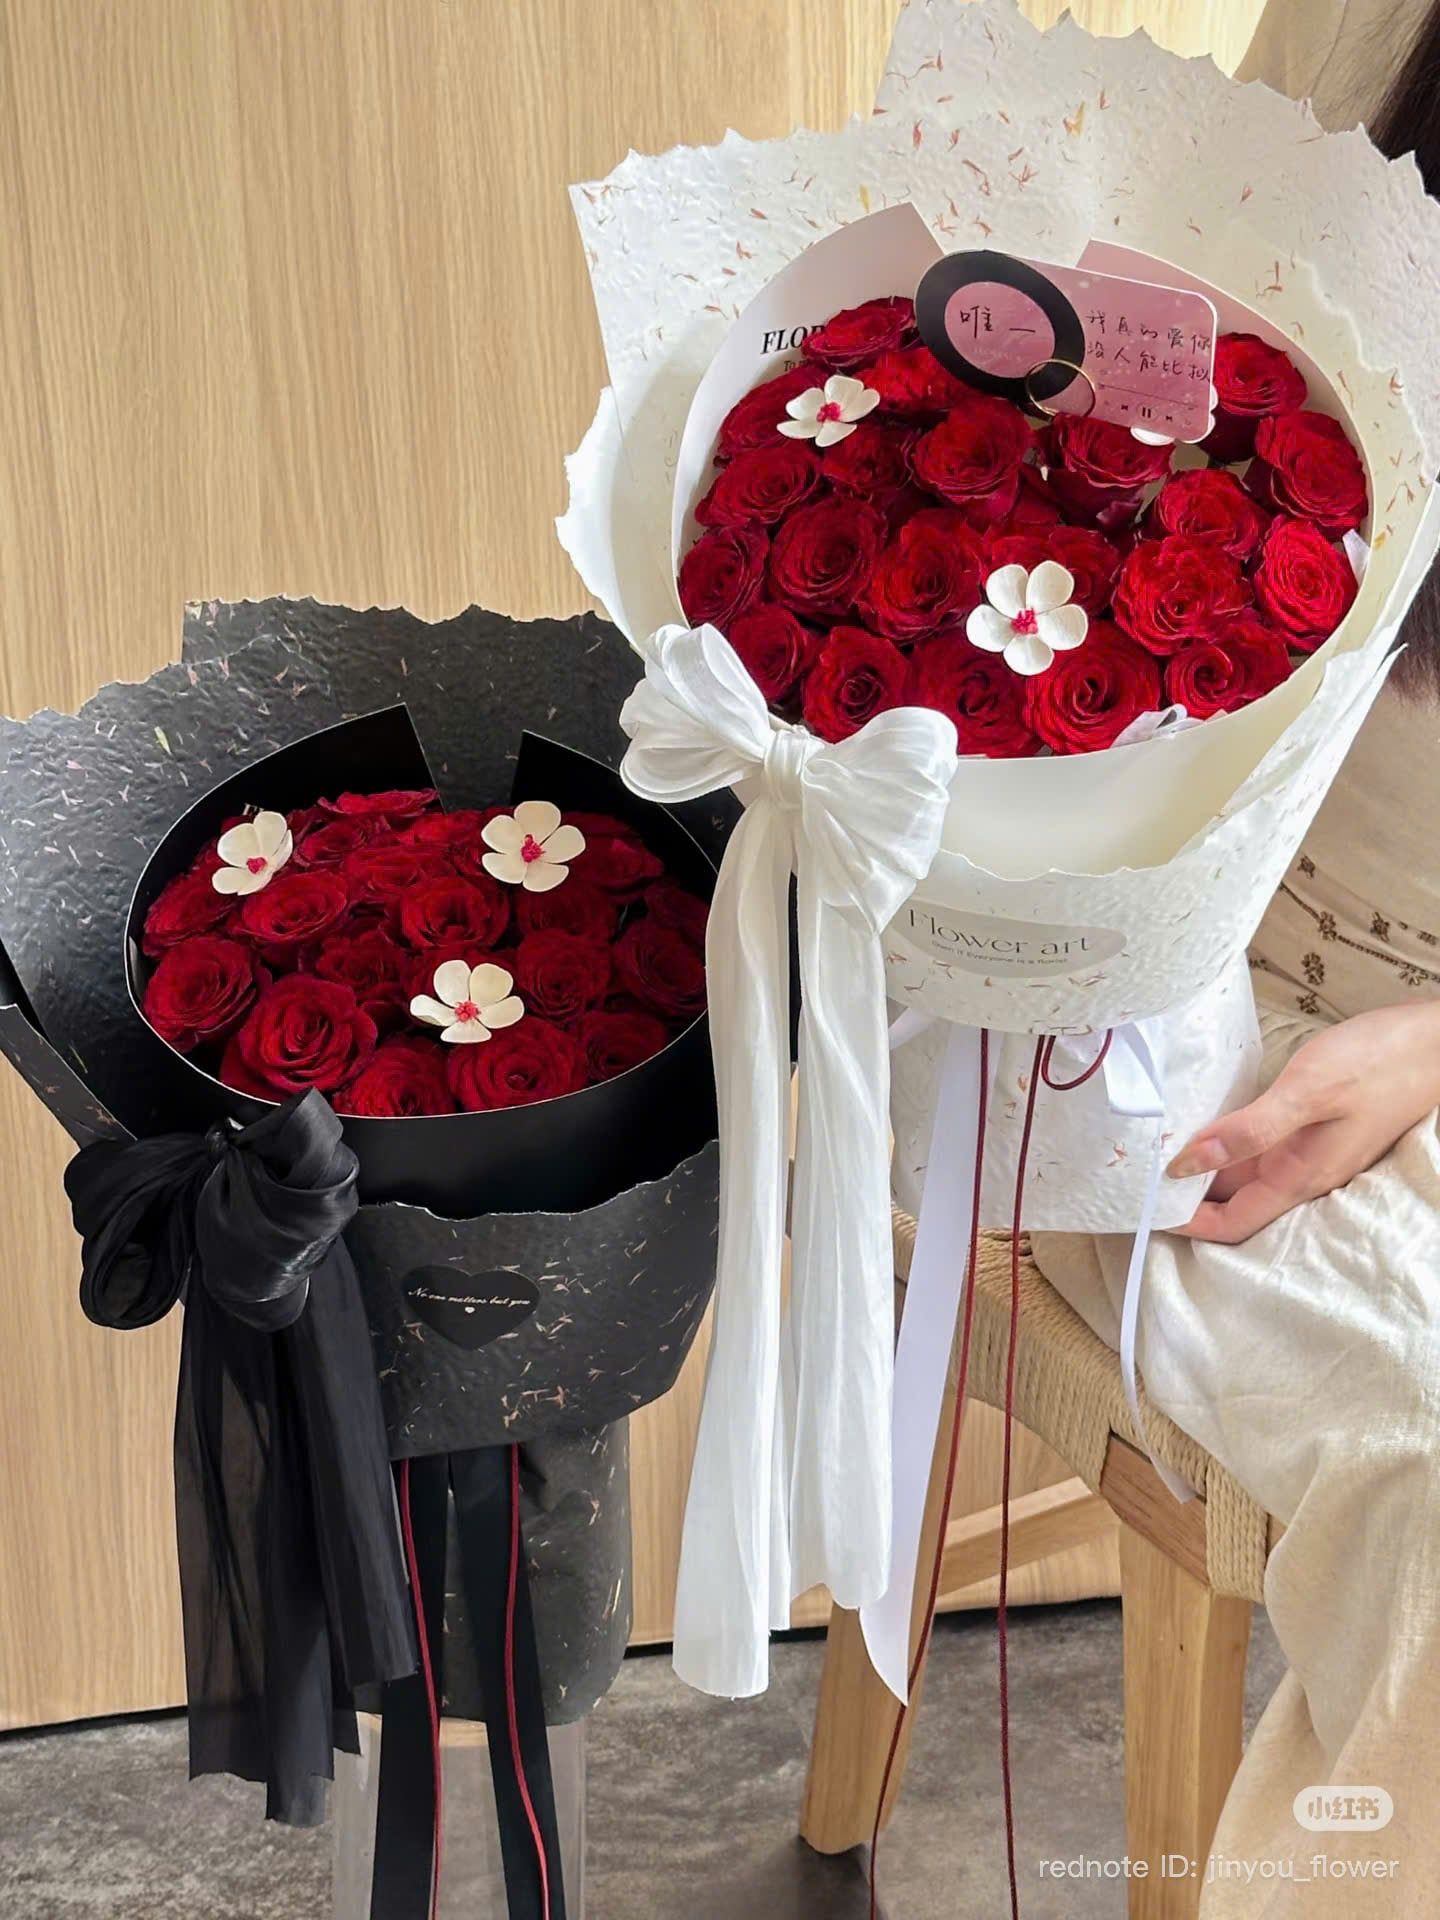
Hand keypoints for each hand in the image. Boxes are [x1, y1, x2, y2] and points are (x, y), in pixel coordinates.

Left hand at [1167, 1001, 1439, 1242]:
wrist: (1436, 1042)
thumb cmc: (1380, 1062)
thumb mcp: (1309, 1091)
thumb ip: (1250, 1130)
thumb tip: (1187, 1165)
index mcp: (1300, 1176)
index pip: (1232, 1223)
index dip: (1186, 1224)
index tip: (1142, 1211)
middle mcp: (1302, 1172)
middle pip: (1232, 1201)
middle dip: (1185, 1197)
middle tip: (1132, 1179)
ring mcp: (1308, 1151)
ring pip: (1244, 1174)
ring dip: (1202, 1168)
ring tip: (1154, 1150)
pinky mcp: (1311, 1126)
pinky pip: (1260, 1147)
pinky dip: (1226, 1142)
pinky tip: (1201, 1123)